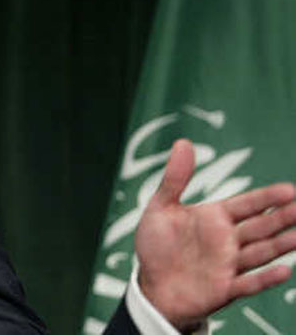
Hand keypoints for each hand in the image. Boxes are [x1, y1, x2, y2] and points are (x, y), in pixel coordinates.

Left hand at [135, 139, 295, 330]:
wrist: (151, 287)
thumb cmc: (157, 246)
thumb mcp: (160, 208)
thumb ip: (174, 179)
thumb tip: (183, 143)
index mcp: (215, 218)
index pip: (247, 205)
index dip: (267, 198)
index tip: (290, 190)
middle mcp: (228, 240)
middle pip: (261, 226)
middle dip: (282, 217)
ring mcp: (229, 264)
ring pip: (262, 252)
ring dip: (282, 245)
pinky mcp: (225, 288)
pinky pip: (248, 284)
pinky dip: (265, 279)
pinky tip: (283, 270)